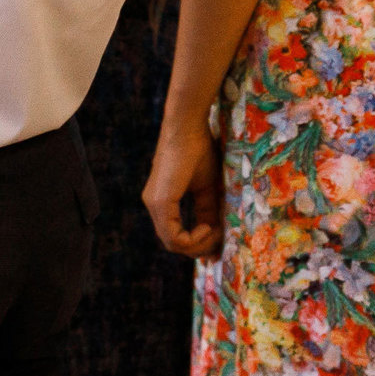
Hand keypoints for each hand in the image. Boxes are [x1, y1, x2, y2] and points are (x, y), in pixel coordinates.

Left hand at [143, 111, 224, 257]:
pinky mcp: (160, 202)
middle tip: (220, 241)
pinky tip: (208, 226)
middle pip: (173, 243)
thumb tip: (218, 235)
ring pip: (173, 243)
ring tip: (216, 232)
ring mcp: (154, 204)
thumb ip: (208, 210)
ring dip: (199, 244)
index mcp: (163, 201)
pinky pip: (173, 236)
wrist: (188, 127)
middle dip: (199, 248)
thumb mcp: (207, 187)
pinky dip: (193, 238)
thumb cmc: (199, 149)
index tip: (219, 239)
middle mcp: (154, 204)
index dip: (198, 244)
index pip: (175, 234)